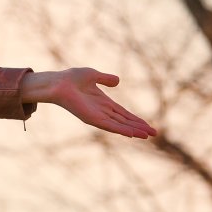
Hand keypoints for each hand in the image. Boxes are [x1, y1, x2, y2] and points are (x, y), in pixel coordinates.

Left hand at [21, 68, 156, 138]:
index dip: (136, 119)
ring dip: (134, 131)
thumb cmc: (71, 78)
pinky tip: (132, 134)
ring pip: (120, 125)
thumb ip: (106, 79)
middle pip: (124, 121)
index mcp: (103, 103)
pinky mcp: (91, 118)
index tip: (148, 125)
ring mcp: (97, 116)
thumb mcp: (93, 75)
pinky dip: (121, 129)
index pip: (123, 114)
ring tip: (147, 136)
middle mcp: (101, 111)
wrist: (58, 82)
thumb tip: (118, 81)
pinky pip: (109, 125)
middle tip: (154, 134)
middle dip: (139, 127)